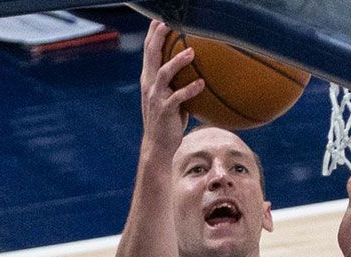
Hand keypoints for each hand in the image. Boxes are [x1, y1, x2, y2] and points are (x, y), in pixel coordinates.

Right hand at [140, 20, 205, 156]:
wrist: (158, 145)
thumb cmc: (168, 118)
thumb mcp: (168, 95)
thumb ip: (175, 80)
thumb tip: (195, 64)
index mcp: (149, 79)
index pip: (148, 52)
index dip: (152, 34)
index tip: (159, 18)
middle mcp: (149, 85)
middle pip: (152, 56)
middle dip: (158, 38)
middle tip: (168, 23)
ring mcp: (156, 98)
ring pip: (164, 74)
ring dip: (177, 62)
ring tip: (191, 52)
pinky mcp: (165, 111)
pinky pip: (178, 98)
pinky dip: (190, 90)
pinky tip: (201, 83)